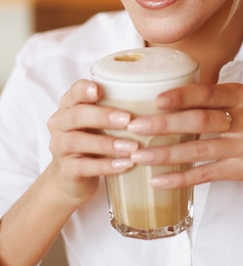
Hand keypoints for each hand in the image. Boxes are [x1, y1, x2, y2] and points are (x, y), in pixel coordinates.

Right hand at [47, 80, 138, 203]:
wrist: (75, 175)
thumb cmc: (95, 138)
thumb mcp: (102, 120)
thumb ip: (118, 105)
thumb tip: (160, 95)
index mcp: (70, 105)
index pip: (74, 92)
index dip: (84, 90)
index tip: (99, 89)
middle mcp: (60, 124)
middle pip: (76, 115)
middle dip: (103, 116)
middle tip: (128, 119)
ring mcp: (60, 147)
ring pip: (77, 141)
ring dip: (107, 143)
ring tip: (132, 146)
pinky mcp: (67, 170)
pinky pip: (83, 167)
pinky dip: (106, 166)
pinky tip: (126, 164)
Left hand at [128, 83, 242, 188]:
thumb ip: (215, 99)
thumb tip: (170, 94)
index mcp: (242, 96)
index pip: (206, 94)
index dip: (180, 96)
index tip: (154, 100)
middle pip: (199, 121)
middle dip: (164, 125)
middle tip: (136, 127)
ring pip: (198, 150)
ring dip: (165, 154)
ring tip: (139, 156)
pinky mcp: (242, 169)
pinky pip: (205, 174)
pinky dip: (180, 178)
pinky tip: (159, 180)